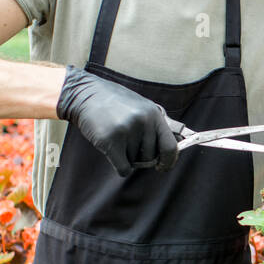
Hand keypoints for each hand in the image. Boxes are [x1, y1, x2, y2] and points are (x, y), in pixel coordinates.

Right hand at [55, 65, 178, 174]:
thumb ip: (157, 125)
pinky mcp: (110, 141)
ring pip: (134, 163)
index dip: (169, 161)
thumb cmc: (115, 103)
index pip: (170, 147)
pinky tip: (111, 149)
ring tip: (116, 136)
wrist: (85, 94)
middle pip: (150, 158)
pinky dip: (119, 165)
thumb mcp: (142, 107)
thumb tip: (178, 141)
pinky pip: (123, 168)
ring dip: (126, 156)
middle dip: (140, 157)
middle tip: (127, 142)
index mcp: (154, 114)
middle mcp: (143, 122)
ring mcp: (127, 131)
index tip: (163, 166)